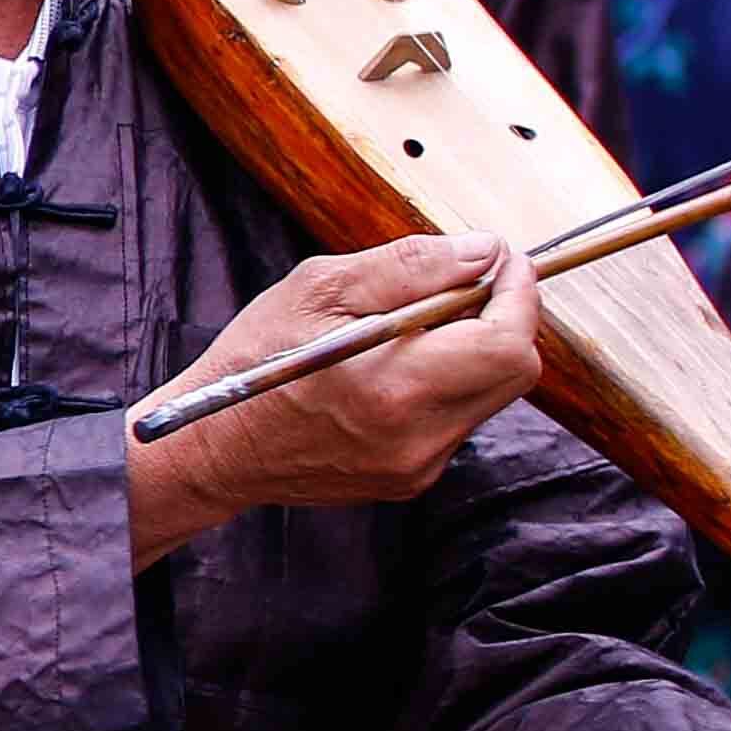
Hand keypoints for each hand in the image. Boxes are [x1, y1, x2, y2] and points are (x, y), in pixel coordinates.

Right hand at [130, 236, 543, 559]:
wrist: (213, 447)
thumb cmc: (253, 363)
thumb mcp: (318, 290)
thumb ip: (409, 267)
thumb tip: (482, 252)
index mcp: (397, 386)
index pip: (509, 342)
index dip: (518, 293)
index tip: (499, 262)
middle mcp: (419, 435)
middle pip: (515, 371)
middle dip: (503, 319)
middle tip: (461, 288)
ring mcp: (419, 463)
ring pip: (489, 394)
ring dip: (473, 351)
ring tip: (413, 330)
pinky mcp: (412, 477)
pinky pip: (459, 419)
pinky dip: (446, 383)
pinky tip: (396, 369)